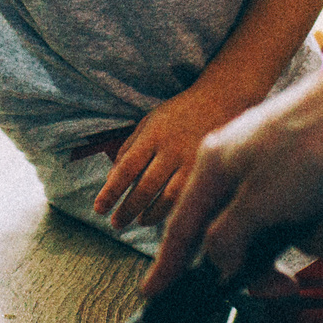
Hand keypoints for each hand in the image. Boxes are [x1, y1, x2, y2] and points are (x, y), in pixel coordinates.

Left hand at [90, 85, 247, 230]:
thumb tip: (110, 182)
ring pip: (169, 198)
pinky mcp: (212, 171)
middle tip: (115, 223)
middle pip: (145, 187)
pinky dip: (176, 211)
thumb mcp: (149, 122)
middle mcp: (173, 149)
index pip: (127, 167)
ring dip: (151, 215)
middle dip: (127, 209)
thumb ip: (128, 149)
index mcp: (154, 135)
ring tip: (140, 221)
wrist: (224, 98)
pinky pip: (190, 198)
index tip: (98, 209)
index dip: (111, 191)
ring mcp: (194, 161)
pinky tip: (167, 217)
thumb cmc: (179, 114)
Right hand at [145, 61, 322, 294]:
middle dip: (271, 262)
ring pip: (288, 228)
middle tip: (286, 289)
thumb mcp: (259, 204)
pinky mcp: (318, 168)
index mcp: (216, 164)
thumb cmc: (312, 147)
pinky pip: (320, 212)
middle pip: (240, 235)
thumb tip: (218, 264)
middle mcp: (243, 163)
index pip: (182, 226)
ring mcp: (283, 166)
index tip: (153, 293)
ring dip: (316, 233)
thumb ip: (227, 239)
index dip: (167, 264)